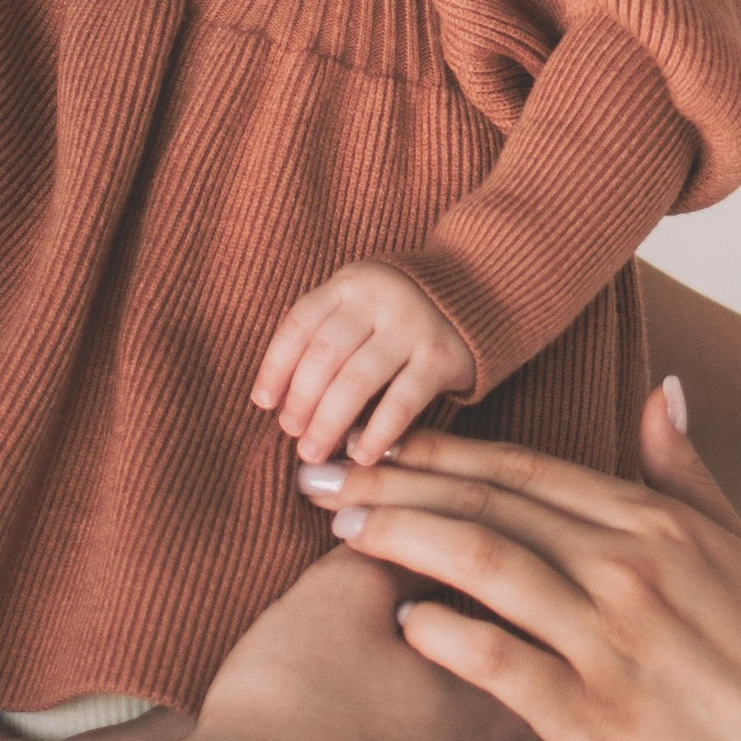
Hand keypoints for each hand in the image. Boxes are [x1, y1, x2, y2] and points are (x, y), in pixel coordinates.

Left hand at [253, 262, 475, 463]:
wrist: (477, 292)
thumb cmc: (396, 314)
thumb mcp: (359, 306)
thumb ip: (324, 338)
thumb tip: (276, 402)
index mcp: (349, 284)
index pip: (299, 324)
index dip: (275, 366)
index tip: (263, 404)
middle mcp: (379, 299)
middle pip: (325, 354)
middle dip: (301, 400)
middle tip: (292, 435)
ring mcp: (413, 326)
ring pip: (357, 380)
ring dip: (329, 421)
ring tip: (313, 451)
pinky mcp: (442, 357)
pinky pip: (402, 400)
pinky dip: (378, 432)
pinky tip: (362, 456)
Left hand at [300, 380, 740, 740]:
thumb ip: (687, 473)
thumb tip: (661, 391)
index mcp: (660, 527)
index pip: (526, 473)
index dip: (442, 454)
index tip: (380, 441)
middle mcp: (630, 570)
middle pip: (489, 508)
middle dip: (396, 484)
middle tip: (321, 474)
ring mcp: (610, 642)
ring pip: (484, 567)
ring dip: (403, 541)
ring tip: (341, 530)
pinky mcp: (594, 718)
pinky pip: (502, 664)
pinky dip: (447, 637)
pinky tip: (400, 625)